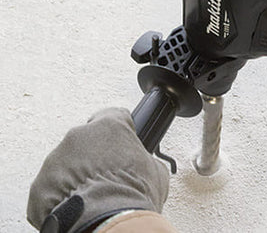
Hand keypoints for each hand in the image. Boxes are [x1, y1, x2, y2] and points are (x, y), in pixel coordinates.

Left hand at [27, 108, 168, 232]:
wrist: (106, 223)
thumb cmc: (132, 195)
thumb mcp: (156, 171)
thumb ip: (146, 159)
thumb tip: (145, 166)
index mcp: (110, 125)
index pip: (113, 116)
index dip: (118, 132)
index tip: (120, 144)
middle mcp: (79, 136)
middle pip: (86, 141)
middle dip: (94, 156)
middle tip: (106, 177)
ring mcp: (55, 160)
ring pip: (65, 164)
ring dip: (75, 176)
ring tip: (91, 197)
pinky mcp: (39, 186)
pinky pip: (50, 189)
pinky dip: (60, 198)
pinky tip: (76, 208)